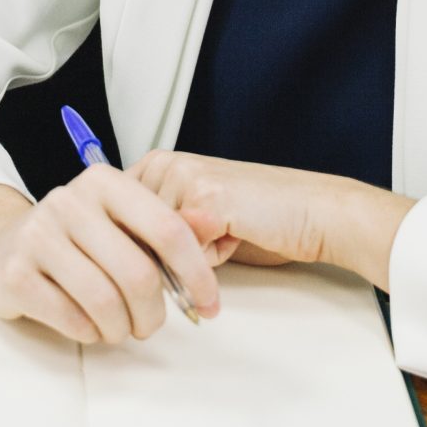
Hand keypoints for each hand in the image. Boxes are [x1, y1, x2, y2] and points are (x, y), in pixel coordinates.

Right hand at [0, 173, 222, 345]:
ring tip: (117, 328)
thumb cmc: (72, 241)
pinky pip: (73, 319)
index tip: (208, 305)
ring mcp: (37, 235)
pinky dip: (90, 333)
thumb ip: (168, 227)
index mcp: (103, 182)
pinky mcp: (15, 273)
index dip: (196, 273)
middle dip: (153, 313)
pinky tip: (87, 324)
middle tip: (149, 325)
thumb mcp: (119, 223)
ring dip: (121, 328)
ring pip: (105, 301)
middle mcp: (68, 200)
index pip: (166, 228)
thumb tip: (214, 222)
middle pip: (137, 273)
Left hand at [126, 150, 413, 290]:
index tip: (174, 246)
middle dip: (168, 254)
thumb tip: (120, 262)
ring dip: (192, 256)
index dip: (141, 248)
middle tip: (214, 232)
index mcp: (158, 164)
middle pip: (131, 237)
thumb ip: (155, 233)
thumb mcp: (195, 223)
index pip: (115, 221)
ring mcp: (183, 178)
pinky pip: (187, 255)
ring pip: (158, 249)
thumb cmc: (258, 221)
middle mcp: (165, 163)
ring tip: (227, 230)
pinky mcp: (205, 197)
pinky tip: (237, 232)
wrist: (311, 213)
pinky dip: (212, 259)